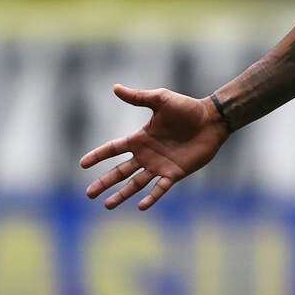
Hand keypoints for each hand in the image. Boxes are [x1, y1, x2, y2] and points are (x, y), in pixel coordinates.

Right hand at [80, 85, 230, 209]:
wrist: (212, 119)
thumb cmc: (187, 108)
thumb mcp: (161, 100)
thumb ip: (139, 97)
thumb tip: (115, 87)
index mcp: (140, 138)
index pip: (114, 149)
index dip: (98, 155)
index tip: (82, 164)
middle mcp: (147, 154)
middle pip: (120, 171)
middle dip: (104, 182)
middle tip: (89, 193)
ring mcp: (160, 165)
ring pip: (136, 183)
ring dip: (122, 194)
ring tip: (107, 205)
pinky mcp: (175, 173)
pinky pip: (160, 188)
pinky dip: (151, 197)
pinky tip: (141, 206)